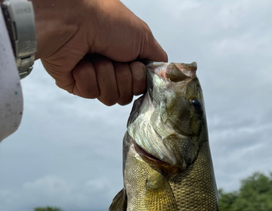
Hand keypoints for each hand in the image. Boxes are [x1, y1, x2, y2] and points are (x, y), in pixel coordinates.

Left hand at [31, 0, 167, 105]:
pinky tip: (80, 62)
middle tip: (114, 58)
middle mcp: (110, 67)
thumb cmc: (107, 20)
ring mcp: (92, 76)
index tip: (135, 64)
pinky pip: (90, 93)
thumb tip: (163, 75)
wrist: (72, 18)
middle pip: (126, 95)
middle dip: (123, 78)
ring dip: (106, 76)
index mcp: (125, 56)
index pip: (140, 86)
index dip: (139, 79)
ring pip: (110, 97)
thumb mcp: (143, 36)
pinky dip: (87, 76)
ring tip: (95, 57)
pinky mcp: (74, 83)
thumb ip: (157, 59)